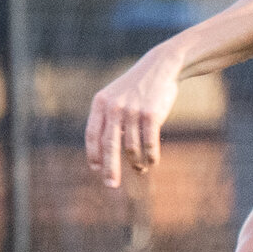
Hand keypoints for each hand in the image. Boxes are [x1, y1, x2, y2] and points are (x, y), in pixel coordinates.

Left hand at [85, 52, 180, 187]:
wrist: (161, 67)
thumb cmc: (137, 87)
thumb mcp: (116, 96)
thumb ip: (108, 119)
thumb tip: (104, 153)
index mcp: (101, 103)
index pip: (92, 135)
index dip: (94, 154)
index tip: (97, 169)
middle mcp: (114, 107)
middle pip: (109, 146)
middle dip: (110, 169)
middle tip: (111, 185)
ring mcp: (132, 111)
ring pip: (132, 147)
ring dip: (137, 162)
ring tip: (141, 168)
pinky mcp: (151, 115)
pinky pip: (149, 143)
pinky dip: (151, 156)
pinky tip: (152, 162)